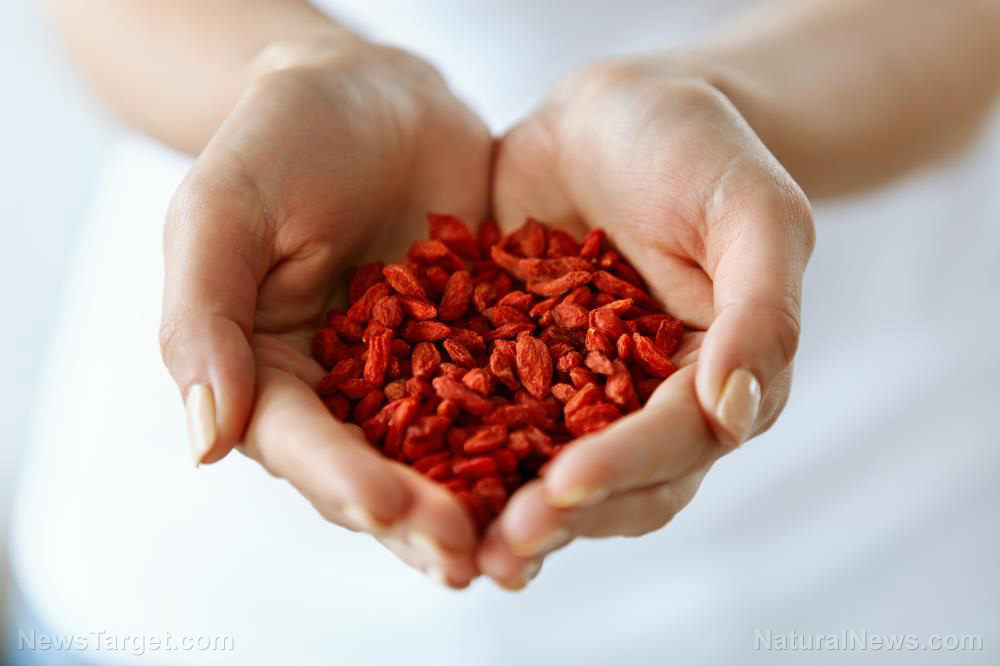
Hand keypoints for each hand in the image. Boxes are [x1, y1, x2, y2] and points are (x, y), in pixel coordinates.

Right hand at [159, 41, 491, 586]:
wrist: (376, 96)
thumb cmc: (282, 138)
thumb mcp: (225, 209)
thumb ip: (205, 318)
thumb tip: (204, 441)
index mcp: (269, 372)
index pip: (300, 443)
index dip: (341, 481)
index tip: (387, 508)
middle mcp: (343, 392)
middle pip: (378, 470)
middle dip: (420, 518)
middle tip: (467, 557)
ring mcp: (417, 377)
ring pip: (447, 455)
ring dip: (481, 503)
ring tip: (523, 544)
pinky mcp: (479, 351)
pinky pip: (508, 399)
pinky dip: (536, 437)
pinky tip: (572, 466)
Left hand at [478, 58, 813, 587]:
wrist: (617, 113)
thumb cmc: (701, 149)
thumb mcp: (753, 211)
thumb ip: (761, 309)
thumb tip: (737, 412)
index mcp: (713, 378)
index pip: (678, 442)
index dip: (626, 468)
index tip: (566, 483)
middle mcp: (644, 402)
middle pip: (613, 483)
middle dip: (560, 516)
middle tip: (503, 543)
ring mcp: (573, 389)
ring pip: (545, 468)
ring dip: (503, 510)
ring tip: (452, 543)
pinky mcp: (510, 363)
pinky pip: (481, 415)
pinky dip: (452, 451)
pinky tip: (406, 475)